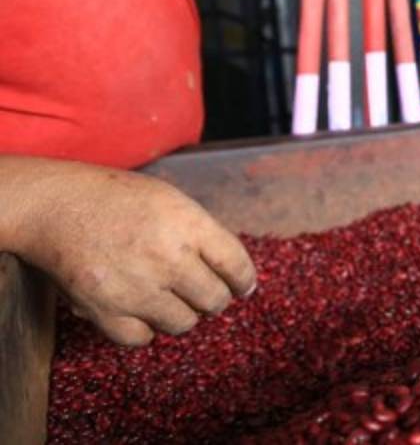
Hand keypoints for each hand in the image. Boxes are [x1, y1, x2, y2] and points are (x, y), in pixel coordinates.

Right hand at [1, 157, 256, 345]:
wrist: (57, 206)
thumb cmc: (118, 200)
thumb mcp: (172, 201)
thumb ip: (205, 235)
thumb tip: (236, 275)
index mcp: (189, 226)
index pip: (237, 266)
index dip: (243, 280)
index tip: (242, 286)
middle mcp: (168, 259)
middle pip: (215, 300)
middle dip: (213, 297)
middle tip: (201, 290)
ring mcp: (137, 288)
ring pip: (184, 323)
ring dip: (180, 313)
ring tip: (165, 295)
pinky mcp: (106, 310)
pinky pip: (143, 338)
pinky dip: (144, 328)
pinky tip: (139, 308)